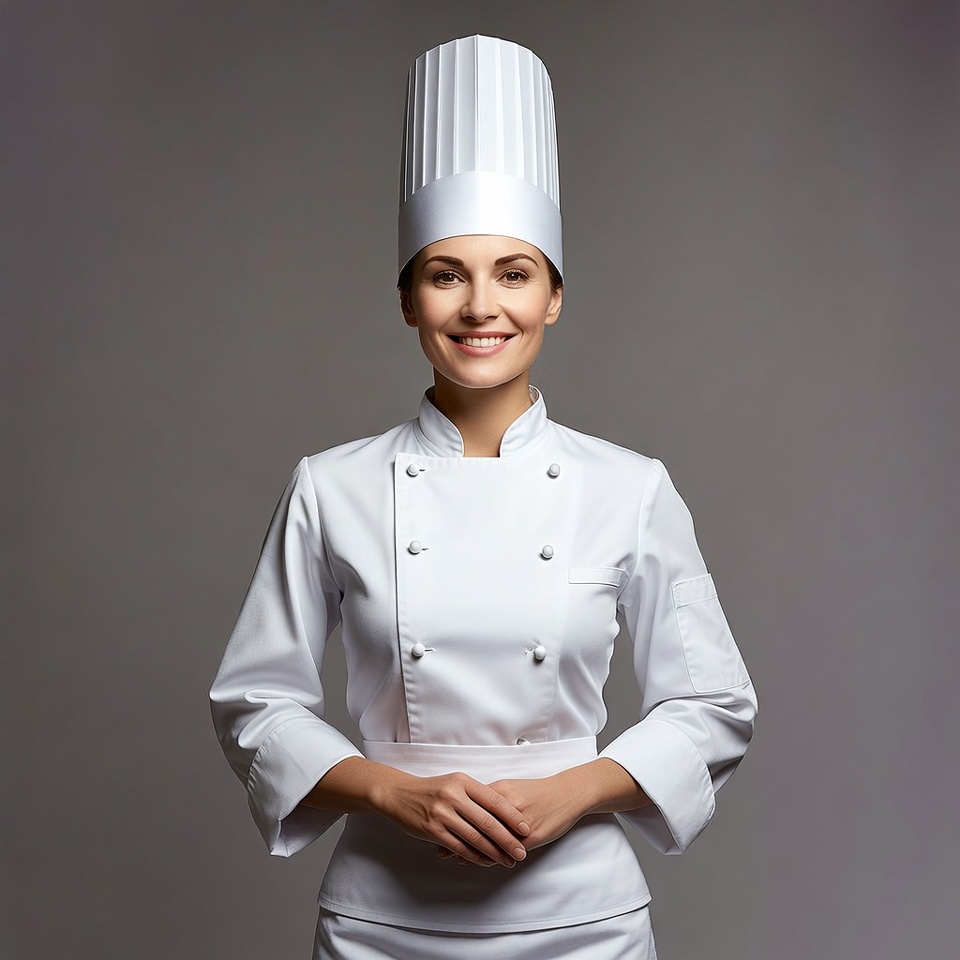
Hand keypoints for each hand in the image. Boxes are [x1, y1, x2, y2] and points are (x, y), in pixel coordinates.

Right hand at [372, 769, 530, 867]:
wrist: (399, 794)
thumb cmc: (431, 789)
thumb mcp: (455, 783)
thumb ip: (475, 794)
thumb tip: (502, 811)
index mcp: (463, 782)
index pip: (494, 800)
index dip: (512, 816)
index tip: (526, 829)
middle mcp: (454, 796)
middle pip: (488, 822)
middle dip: (508, 840)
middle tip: (521, 851)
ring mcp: (443, 814)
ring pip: (475, 837)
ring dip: (494, 852)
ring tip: (508, 860)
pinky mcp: (433, 830)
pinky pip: (459, 847)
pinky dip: (475, 856)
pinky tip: (486, 861)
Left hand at [435, 759, 650, 862]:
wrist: (567, 794)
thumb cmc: (538, 792)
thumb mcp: (512, 789)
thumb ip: (491, 799)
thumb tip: (467, 807)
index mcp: (500, 790)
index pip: (471, 806)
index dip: (454, 818)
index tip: (436, 824)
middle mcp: (506, 805)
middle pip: (475, 823)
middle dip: (456, 836)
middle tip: (438, 848)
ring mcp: (518, 822)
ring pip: (489, 839)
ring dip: (471, 850)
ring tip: (453, 858)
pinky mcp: (530, 835)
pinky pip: (507, 849)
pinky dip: (493, 857)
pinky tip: (482, 863)